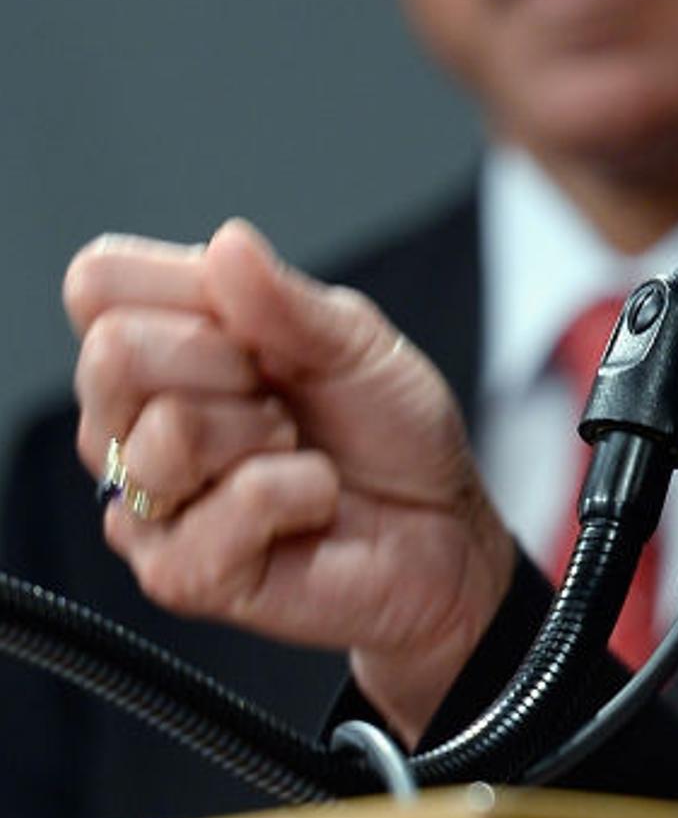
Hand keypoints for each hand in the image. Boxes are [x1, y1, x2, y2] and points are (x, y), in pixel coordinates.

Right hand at [66, 218, 517, 742]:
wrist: (440, 523)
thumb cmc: (387, 429)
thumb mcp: (355, 339)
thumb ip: (284, 299)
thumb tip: (228, 244)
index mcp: (162, 347)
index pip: (97, 283)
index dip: (182, 286)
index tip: (253, 325)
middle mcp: (132, 423)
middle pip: (111, 355)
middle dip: (226, 361)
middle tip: (279, 394)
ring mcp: (146, 502)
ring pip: (167, 433)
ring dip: (267, 433)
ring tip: (295, 450)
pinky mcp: (177, 574)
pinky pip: (233, 502)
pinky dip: (303, 490)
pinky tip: (311, 501)